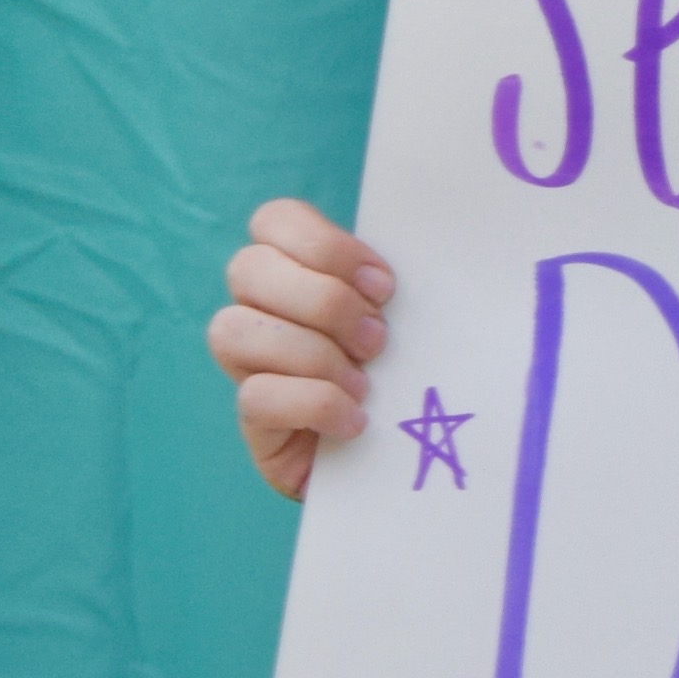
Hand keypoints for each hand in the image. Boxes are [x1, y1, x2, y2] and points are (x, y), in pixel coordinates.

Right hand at [212, 198, 394, 501]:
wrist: (405, 458)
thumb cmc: (414, 373)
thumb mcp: (415, 317)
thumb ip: (403, 284)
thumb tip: (444, 249)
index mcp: (299, 271)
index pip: (274, 219)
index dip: (324, 244)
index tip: (384, 285)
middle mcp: (260, 310)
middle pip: (247, 268)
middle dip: (323, 300)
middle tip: (378, 339)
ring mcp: (247, 365)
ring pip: (234, 328)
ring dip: (315, 354)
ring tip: (366, 383)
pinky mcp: (252, 421)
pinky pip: (255, 396)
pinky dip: (315, 404)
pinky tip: (354, 420)